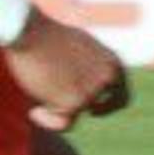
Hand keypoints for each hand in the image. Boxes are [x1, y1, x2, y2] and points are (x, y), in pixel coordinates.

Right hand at [2, 13, 130, 128]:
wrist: (29, 31)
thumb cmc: (45, 34)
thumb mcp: (75, 47)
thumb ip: (84, 67)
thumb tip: (79, 90)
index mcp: (111, 62)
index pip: (123, 94)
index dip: (110, 106)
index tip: (94, 111)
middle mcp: (107, 78)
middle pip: (100, 106)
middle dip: (86, 108)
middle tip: (70, 110)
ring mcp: (92, 92)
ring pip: (75, 112)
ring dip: (57, 110)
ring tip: (37, 102)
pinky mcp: (74, 103)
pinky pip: (62, 123)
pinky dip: (48, 120)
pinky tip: (34, 112)